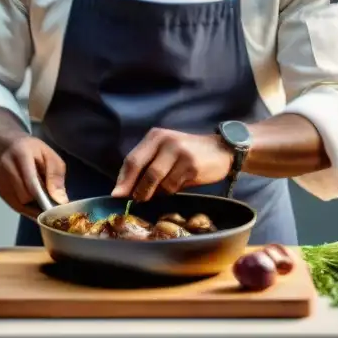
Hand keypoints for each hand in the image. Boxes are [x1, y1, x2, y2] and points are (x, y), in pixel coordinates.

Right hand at [0, 135, 68, 212]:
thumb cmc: (34, 151)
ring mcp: (0, 180)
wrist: (10, 146)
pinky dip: (26, 208)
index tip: (55, 208)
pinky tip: (33, 202)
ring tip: (43, 200)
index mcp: (21, 155)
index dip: (43, 197)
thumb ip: (55, 176)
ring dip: (33, 207)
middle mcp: (6, 167)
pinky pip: (14, 206)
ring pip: (19, 204)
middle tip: (51, 202)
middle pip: (24, 196)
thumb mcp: (50, 156)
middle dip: (39, 202)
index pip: (31, 181)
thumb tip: (60, 200)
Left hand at [111, 128, 232, 201]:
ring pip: (157, 181)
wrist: (221, 150)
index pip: (132, 159)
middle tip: (135, 201)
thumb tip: (124, 190)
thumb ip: (146, 166)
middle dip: (136, 190)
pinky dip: (169, 192)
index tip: (116, 196)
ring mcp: (179, 152)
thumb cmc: (188, 154)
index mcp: (155, 136)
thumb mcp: (165, 153)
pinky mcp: (191, 165)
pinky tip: (176, 187)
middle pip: (142, 171)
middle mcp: (166, 141)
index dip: (123, 180)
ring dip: (154, 193)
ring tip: (158, 195)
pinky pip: (172, 186)